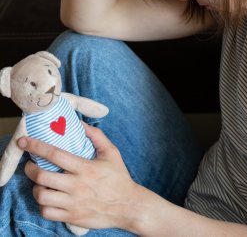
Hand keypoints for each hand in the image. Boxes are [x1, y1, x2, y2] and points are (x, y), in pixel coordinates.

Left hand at [17, 124, 141, 230]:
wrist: (128, 205)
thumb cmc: (119, 177)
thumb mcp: (112, 152)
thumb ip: (96, 136)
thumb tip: (81, 124)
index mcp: (85, 168)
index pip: (55, 154)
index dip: (37, 146)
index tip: (24, 141)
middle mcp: (77, 185)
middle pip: (42, 176)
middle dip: (30, 169)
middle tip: (31, 165)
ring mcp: (73, 203)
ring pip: (42, 196)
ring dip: (37, 187)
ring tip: (41, 183)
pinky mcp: (72, 217)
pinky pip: (47, 212)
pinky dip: (43, 204)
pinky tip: (49, 198)